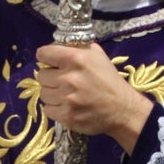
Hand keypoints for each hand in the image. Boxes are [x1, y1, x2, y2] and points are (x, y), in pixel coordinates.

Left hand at [36, 42, 152, 152]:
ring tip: (65, 93)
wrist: (122, 108)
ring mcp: (66, 98)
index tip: (50, 60)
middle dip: (49, 76)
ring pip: (43, 93)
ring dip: (52, 93)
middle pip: (41, 75)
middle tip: (61, 79)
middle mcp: (68, 77)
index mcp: (76, 59)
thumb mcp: (98, 56)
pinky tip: (67, 105)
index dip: (45, 56)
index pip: (43, 53)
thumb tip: (60, 47)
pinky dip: (55, 107)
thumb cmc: (110, 79)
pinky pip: (47, 109)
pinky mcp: (66, 116)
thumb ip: (79, 49)